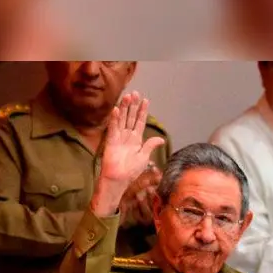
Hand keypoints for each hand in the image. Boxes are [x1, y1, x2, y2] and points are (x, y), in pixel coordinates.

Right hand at [90, 92, 165, 215]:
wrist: (119, 179)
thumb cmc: (131, 170)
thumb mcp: (144, 157)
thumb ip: (150, 145)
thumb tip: (161, 139)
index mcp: (136, 139)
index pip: (139, 122)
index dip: (142, 111)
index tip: (145, 100)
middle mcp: (127, 136)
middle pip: (130, 117)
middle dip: (133, 105)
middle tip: (135, 93)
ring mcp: (118, 137)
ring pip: (121, 119)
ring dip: (124, 108)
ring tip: (127, 97)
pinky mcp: (111, 141)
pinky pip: (113, 128)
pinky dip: (114, 119)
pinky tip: (116, 109)